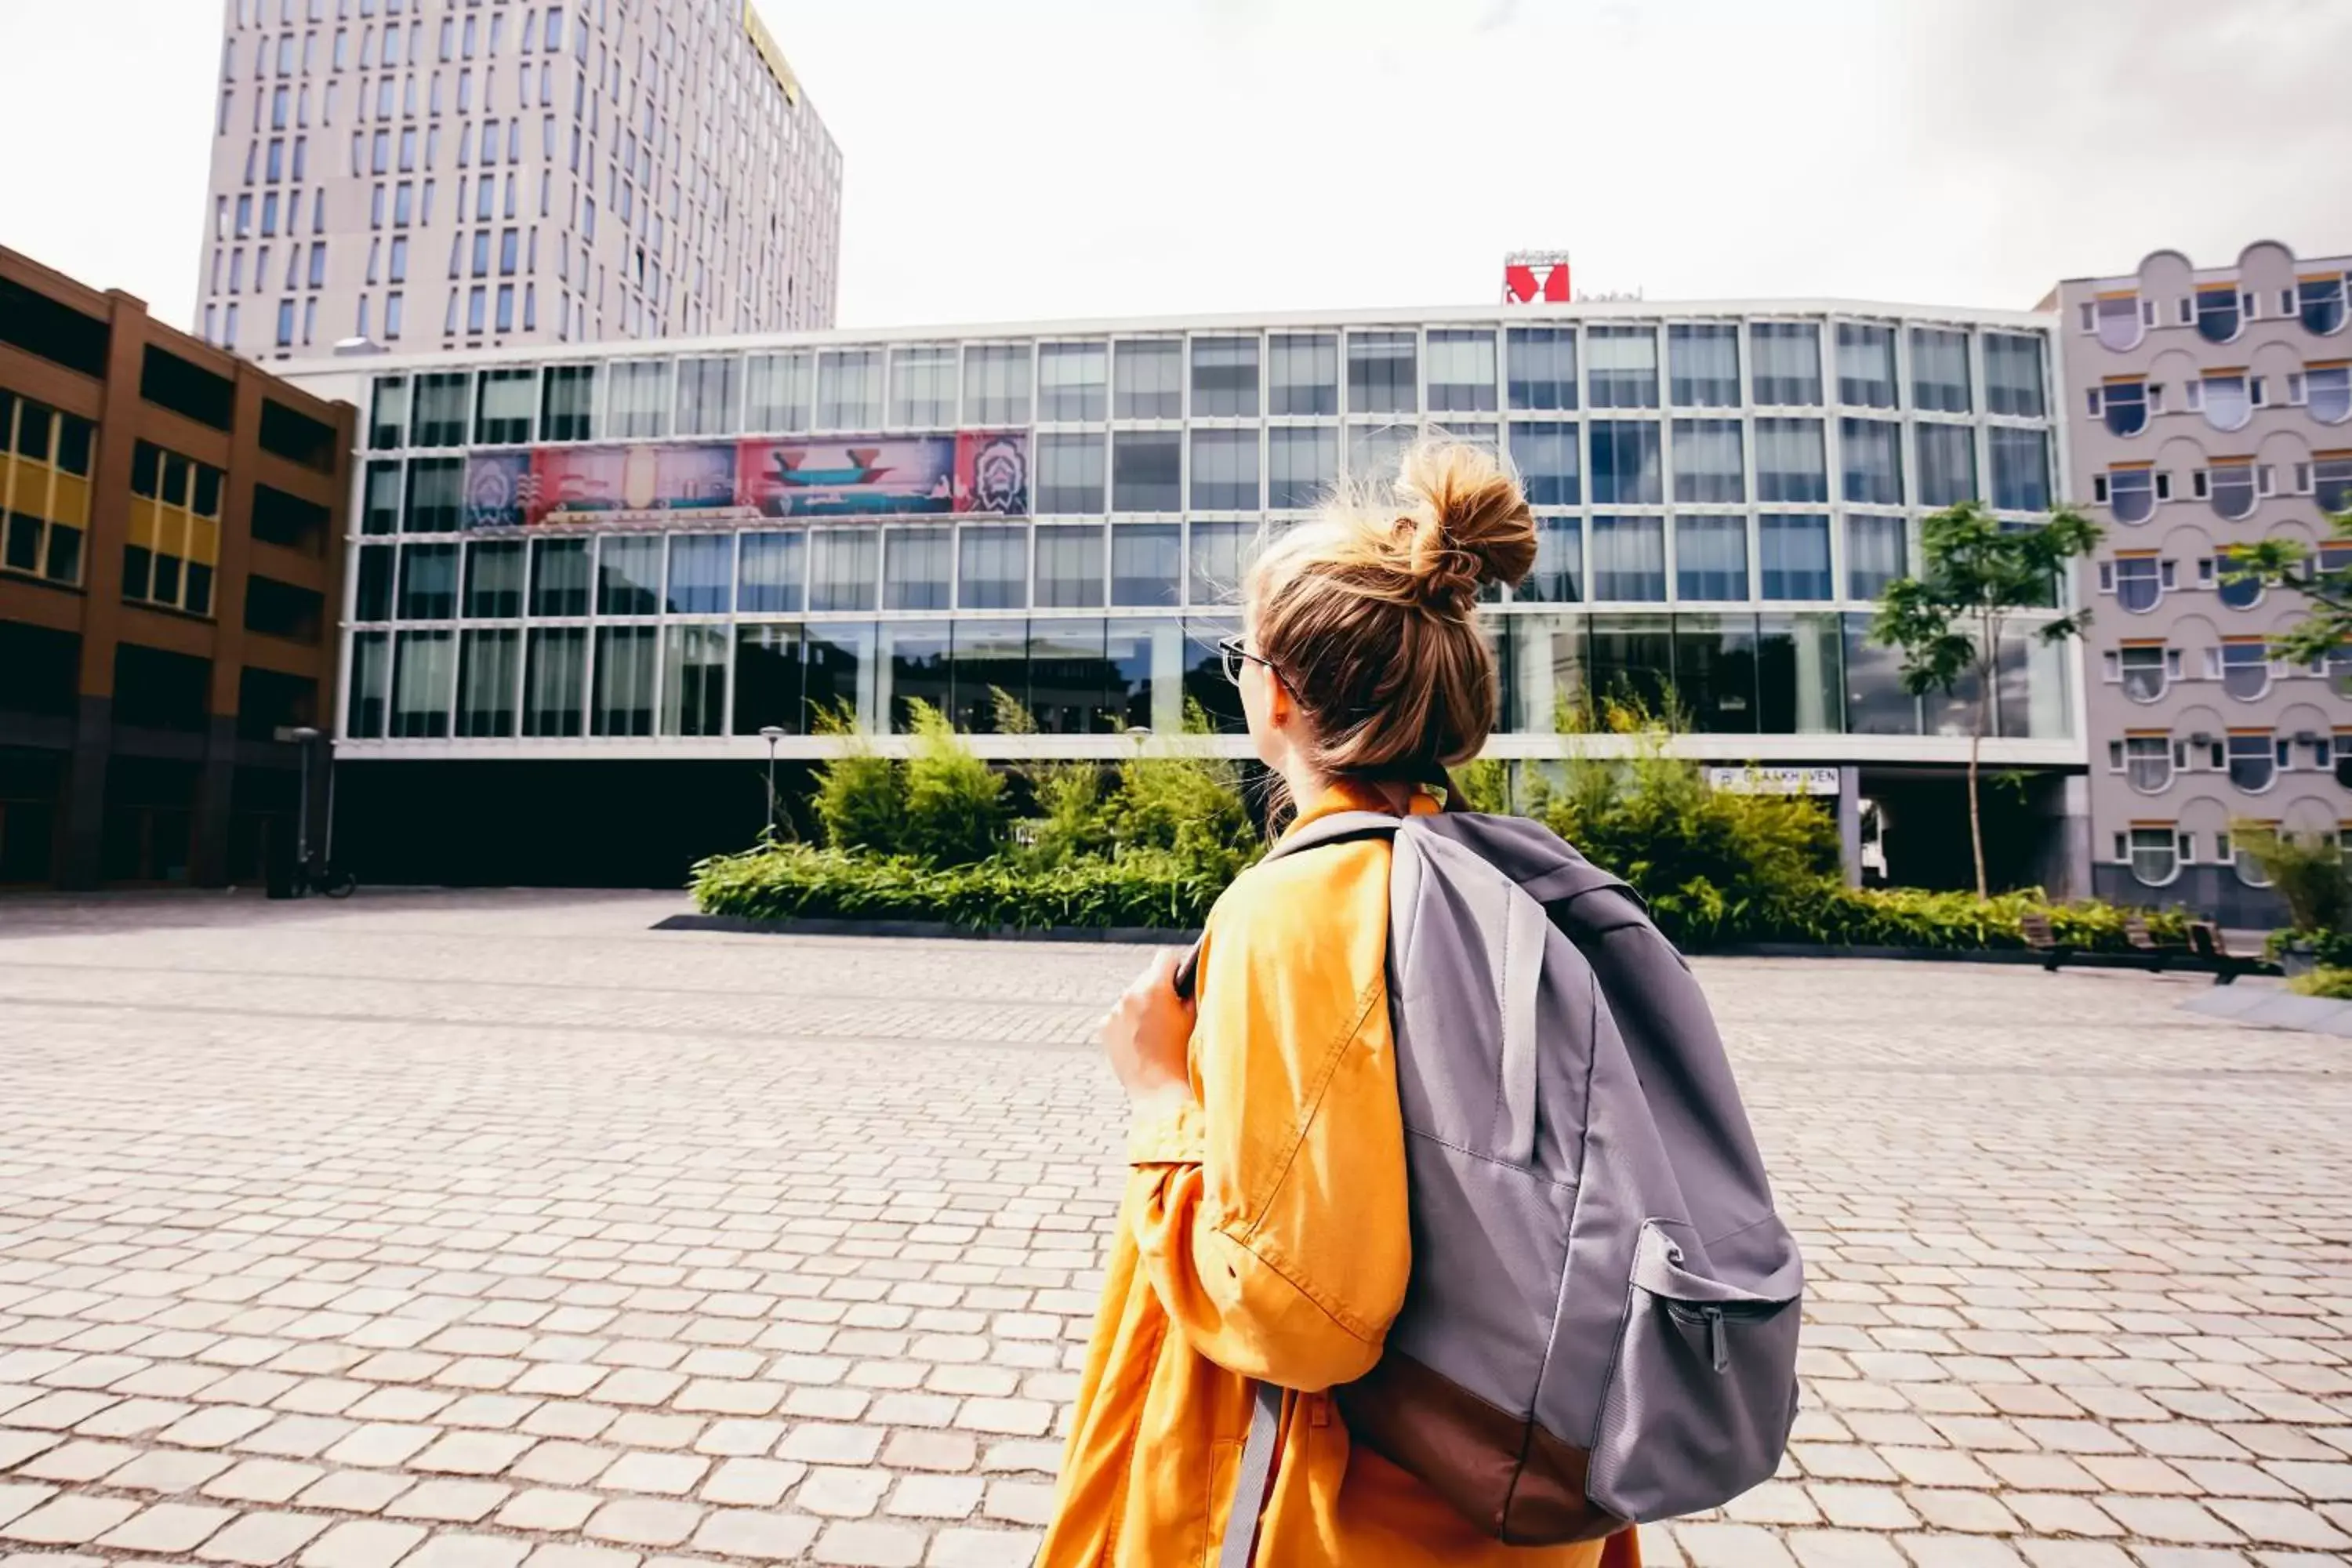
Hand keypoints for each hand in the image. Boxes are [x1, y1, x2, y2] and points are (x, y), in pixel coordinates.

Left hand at [1100, 948, 1195, 1114]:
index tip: (1182, 981)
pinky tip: (1141, 1040)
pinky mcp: (1104, 1028)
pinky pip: (1119, 1015)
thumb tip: (1192, 975)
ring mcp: (1114, 1012)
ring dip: (1142, 1005)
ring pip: (1132, 997)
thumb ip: (1192, 991)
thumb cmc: (1183, 1056)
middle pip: (1147, 978)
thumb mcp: (1195, 1019)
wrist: (1159, 1093)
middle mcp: (1129, 995)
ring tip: (1156, 1030)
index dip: (1177, 967)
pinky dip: (1128, 1022)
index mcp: (1154, 988)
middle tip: (1172, 1011)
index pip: (1166, 958)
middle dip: (1159, 989)